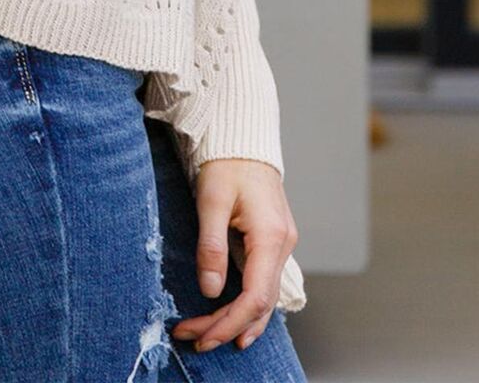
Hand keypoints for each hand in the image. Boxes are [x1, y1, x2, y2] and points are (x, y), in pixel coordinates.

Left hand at [170, 158, 298, 353]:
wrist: (244, 139)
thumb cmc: (227, 163)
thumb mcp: (212, 200)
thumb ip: (212, 246)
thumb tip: (210, 291)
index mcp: (271, 237)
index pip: (255, 296)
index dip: (229, 322)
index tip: (202, 335)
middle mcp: (282, 245)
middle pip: (261, 303)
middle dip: (228, 326)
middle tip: (195, 339)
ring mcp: (281, 244)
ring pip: (266, 297)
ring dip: (239, 320)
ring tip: (210, 337)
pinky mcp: (273, 241)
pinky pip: (265, 283)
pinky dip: (249, 305)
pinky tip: (234, 318)